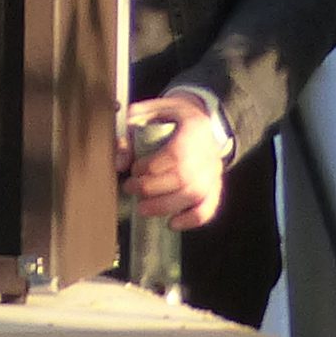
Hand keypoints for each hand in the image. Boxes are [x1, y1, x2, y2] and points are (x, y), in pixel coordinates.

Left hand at [119, 95, 230, 229]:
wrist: (198, 117)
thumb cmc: (169, 116)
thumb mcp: (147, 112)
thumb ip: (130, 132)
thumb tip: (120, 163)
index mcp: (194, 126)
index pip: (175, 154)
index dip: (151, 167)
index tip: (134, 169)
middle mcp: (209, 150)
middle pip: (184, 178)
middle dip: (152, 188)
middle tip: (130, 188)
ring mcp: (214, 171)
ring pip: (195, 195)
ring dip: (165, 206)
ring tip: (142, 208)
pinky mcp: (215, 186)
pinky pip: (209, 207)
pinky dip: (191, 219)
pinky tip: (172, 223)